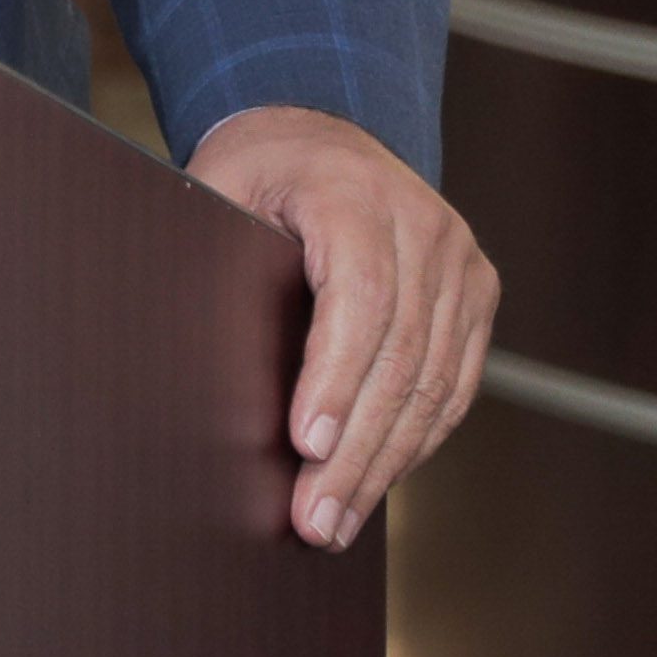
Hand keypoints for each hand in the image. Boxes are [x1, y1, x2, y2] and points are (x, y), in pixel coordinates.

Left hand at [187, 103, 495, 550]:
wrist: (325, 135)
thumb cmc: (259, 172)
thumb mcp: (219, 190)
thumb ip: (210, 257)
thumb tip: (179, 350)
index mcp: (355, 194)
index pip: (361, 297)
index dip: (335, 377)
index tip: (304, 445)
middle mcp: (424, 225)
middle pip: (401, 353)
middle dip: (357, 448)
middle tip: (316, 519)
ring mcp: (460, 260)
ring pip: (435, 380)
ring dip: (387, 461)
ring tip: (338, 521)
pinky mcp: (477, 293)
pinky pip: (456, 382)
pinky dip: (417, 439)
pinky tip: (379, 481)